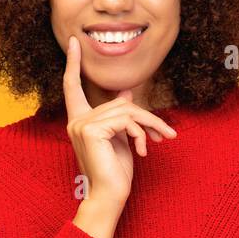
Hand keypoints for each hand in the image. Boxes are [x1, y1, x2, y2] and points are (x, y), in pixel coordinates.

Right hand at [63, 34, 175, 209]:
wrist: (110, 195)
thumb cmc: (116, 171)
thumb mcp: (122, 138)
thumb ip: (121, 116)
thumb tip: (126, 93)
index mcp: (79, 120)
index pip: (72, 86)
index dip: (72, 63)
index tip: (73, 41)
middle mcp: (76, 120)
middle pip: (119, 103)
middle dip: (147, 117)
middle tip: (166, 134)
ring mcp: (81, 124)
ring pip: (127, 111)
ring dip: (150, 125)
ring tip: (161, 140)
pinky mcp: (91, 130)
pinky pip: (126, 120)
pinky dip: (141, 132)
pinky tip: (144, 150)